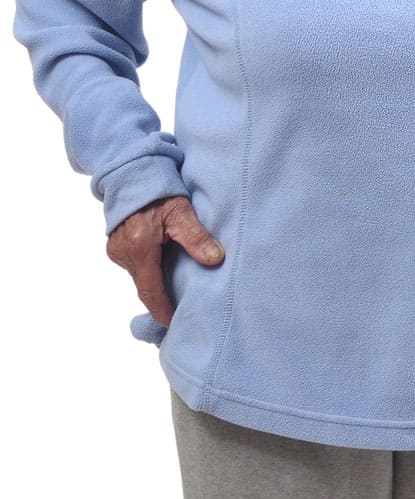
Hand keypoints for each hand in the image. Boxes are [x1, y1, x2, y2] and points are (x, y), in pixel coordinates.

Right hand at [106, 195, 223, 328]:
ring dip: (155, 284)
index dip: (162, 311)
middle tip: (181, 311)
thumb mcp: (181, 210)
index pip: (151, 291)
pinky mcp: (115, 247)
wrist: (130, 173)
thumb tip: (216, 259)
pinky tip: (162, 269)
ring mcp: (116, 250)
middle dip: (161, 300)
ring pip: (140, 277)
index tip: (173, 325)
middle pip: (145, 286)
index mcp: (140, 246)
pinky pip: (134, 267)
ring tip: (175, 290)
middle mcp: (124, 252)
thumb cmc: (157, 189)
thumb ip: (197, 237)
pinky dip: (148, 271)